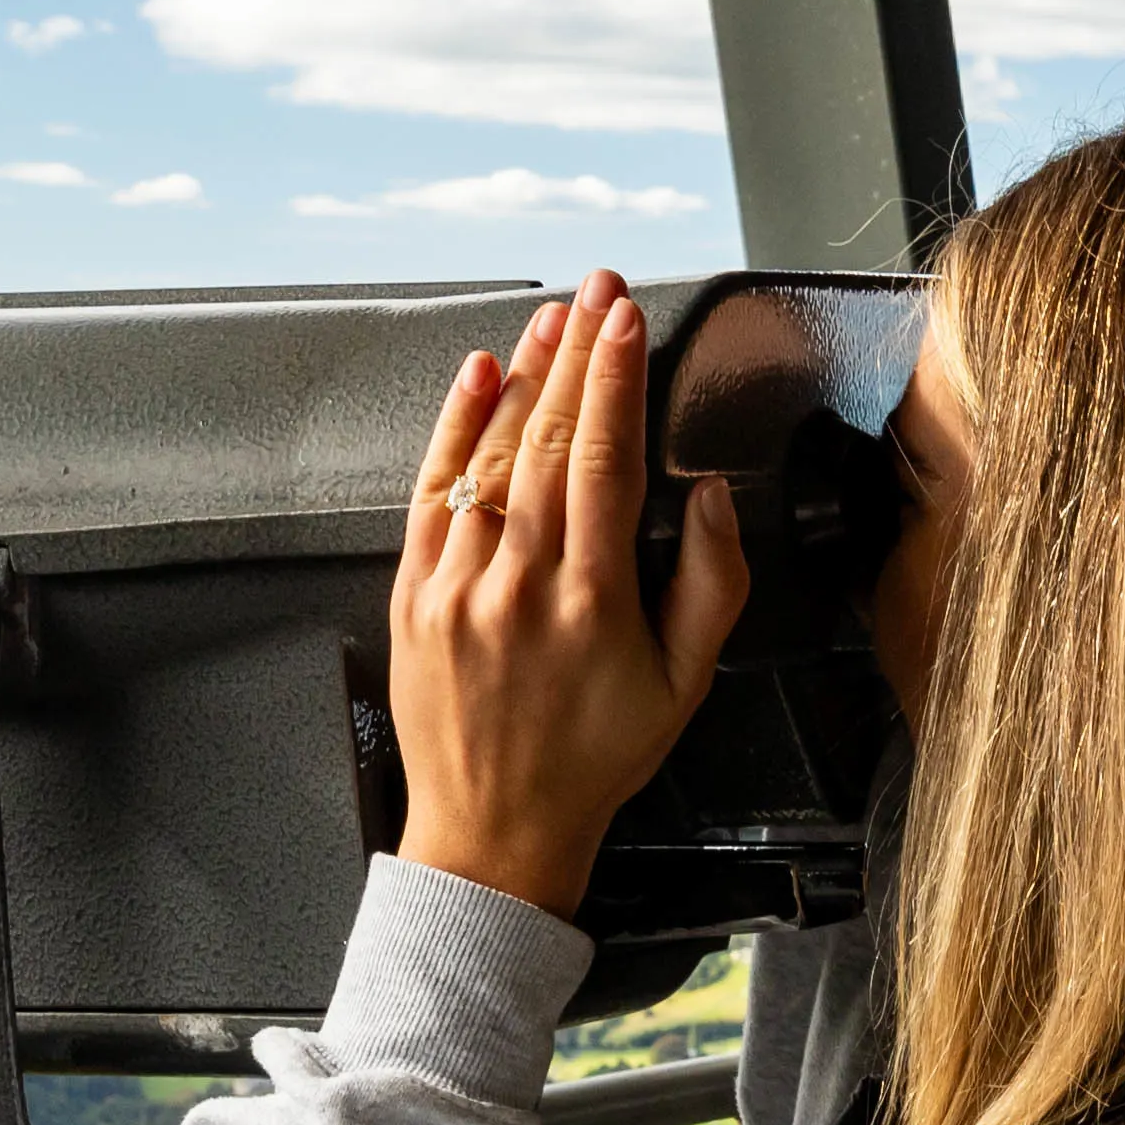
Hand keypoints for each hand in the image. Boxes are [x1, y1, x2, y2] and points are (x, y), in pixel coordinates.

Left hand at [392, 272, 747, 916]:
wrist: (494, 833)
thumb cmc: (591, 761)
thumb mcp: (682, 687)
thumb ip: (710, 587)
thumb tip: (709, 502)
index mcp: (591, 602)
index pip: (604, 460)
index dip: (616, 381)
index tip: (630, 322)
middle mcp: (518, 585)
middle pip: (547, 440)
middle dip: (578, 354)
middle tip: (599, 291)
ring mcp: (458, 586)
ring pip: (489, 457)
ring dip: (522, 377)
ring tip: (552, 319)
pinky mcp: (414, 595)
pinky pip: (431, 492)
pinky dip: (452, 429)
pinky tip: (476, 378)